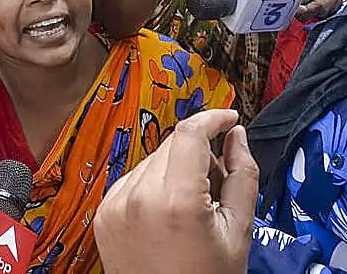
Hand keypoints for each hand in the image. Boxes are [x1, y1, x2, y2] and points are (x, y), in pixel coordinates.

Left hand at [95, 109, 257, 273]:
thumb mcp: (238, 229)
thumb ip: (242, 175)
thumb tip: (236, 137)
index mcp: (176, 200)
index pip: (191, 132)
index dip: (214, 117)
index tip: (228, 118)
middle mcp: (139, 197)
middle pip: (173, 144)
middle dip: (199, 152)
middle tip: (217, 183)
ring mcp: (116, 205)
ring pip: (153, 160)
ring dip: (176, 169)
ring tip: (192, 207)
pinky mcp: (104, 213)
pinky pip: (133, 179)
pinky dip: (153, 185)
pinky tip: (167, 214)